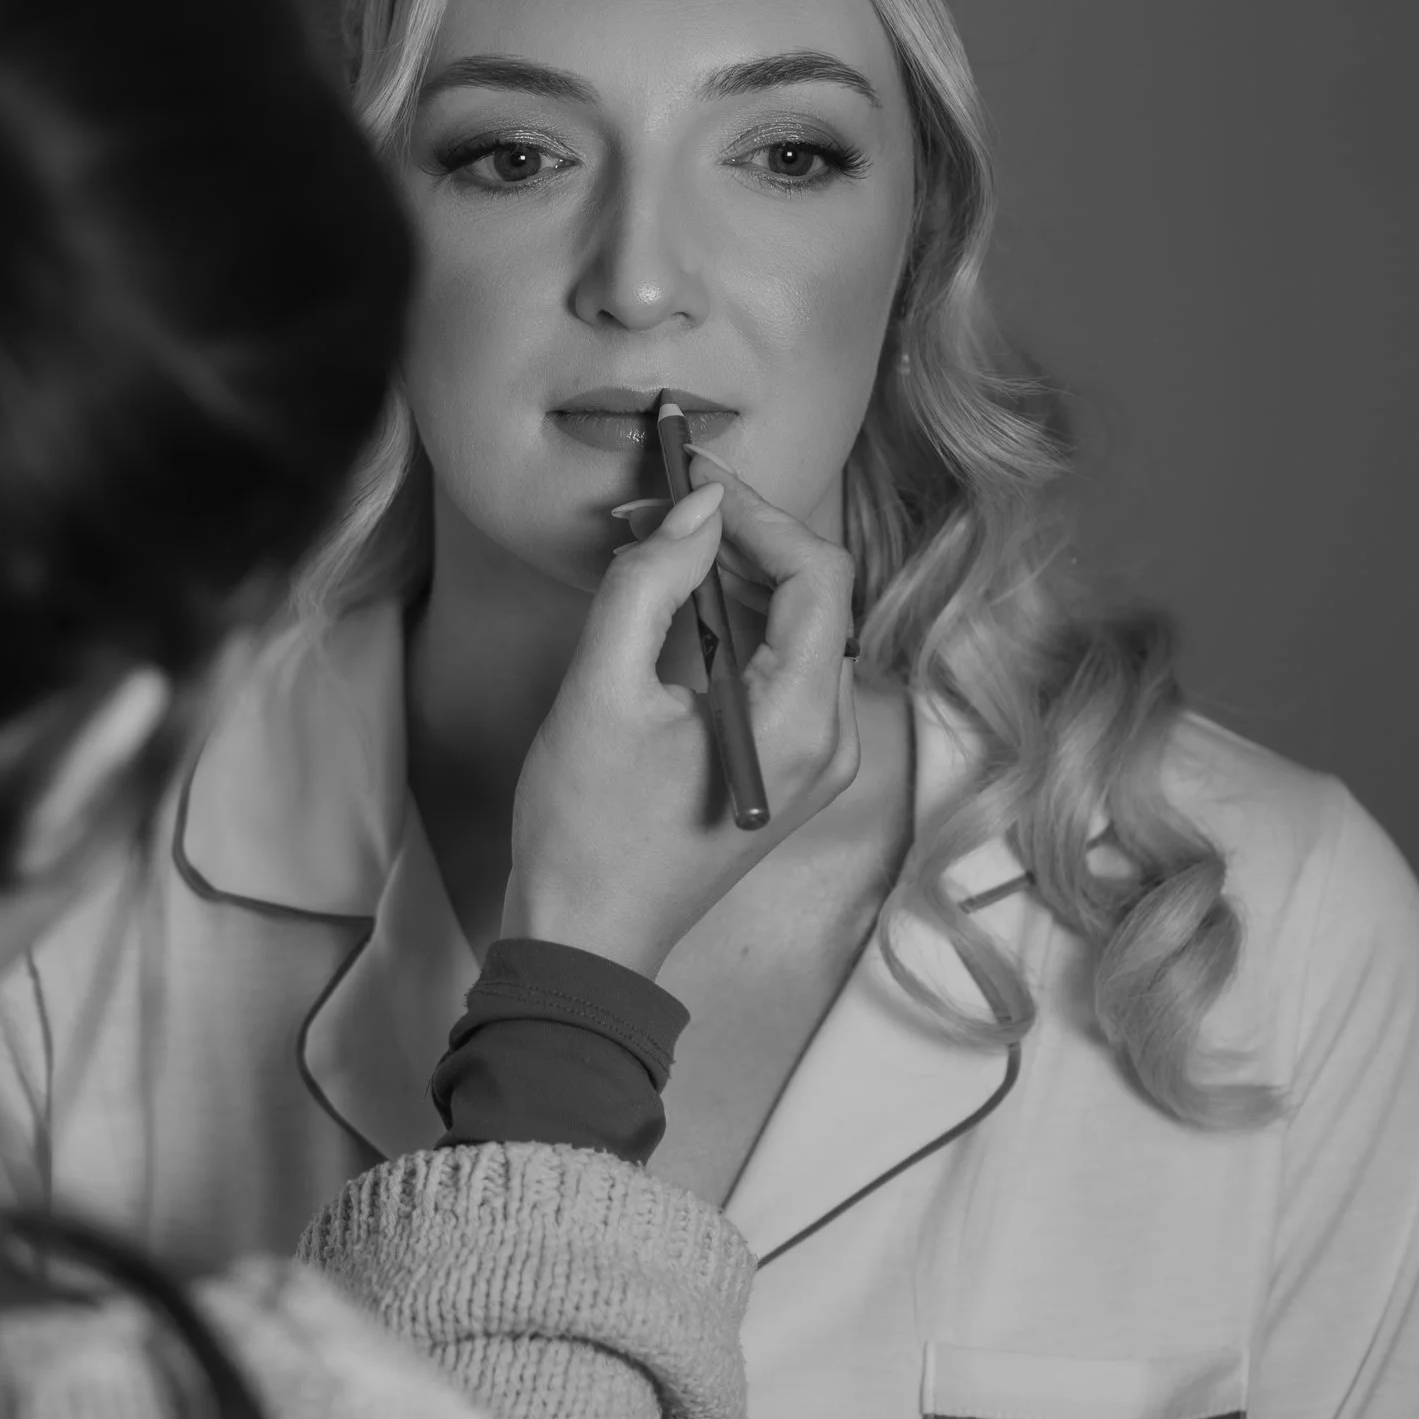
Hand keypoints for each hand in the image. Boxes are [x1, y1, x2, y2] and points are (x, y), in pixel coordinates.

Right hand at [503, 472, 859, 979]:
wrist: (586, 939)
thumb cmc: (586, 831)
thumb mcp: (601, 692)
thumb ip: (650, 584)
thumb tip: (696, 507)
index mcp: (800, 723)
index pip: (816, 575)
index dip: (757, 511)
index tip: (691, 479)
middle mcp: (831, 740)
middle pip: (816, 595)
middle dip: (741, 536)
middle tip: (658, 504)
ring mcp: (816, 758)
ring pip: (800, 626)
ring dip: (736, 574)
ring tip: (657, 542)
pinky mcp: (790, 766)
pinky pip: (783, 666)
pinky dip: (737, 621)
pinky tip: (677, 601)